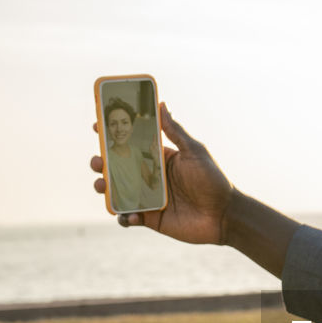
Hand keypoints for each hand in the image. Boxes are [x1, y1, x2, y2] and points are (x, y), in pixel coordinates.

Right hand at [91, 103, 234, 244]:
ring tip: (102, 186)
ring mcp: (149, 198)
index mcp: (159, 158)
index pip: (131, 144)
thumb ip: (175, 131)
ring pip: (118, 192)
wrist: (224, 215)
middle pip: (118, 168)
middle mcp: (150, 177)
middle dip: (102, 164)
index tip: (97, 127)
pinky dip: (123, 216)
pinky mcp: (151, 218)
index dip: (112, 136)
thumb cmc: (213, 181)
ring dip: (105, 189)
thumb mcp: (194, 152)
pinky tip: (128, 214)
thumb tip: (161, 104)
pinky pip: (128, 217)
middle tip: (97, 161)